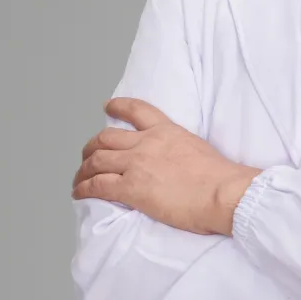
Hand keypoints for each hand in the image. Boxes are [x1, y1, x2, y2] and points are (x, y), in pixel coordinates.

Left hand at [71, 98, 260, 235]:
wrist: (222, 192)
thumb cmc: (218, 177)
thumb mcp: (198, 149)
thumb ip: (179, 149)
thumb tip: (175, 163)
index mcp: (167, 131)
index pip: (137, 110)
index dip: (119, 106)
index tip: (108, 106)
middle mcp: (148, 143)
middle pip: (107, 138)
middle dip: (92, 147)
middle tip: (87, 156)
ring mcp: (137, 164)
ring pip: (96, 160)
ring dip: (83, 170)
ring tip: (79, 178)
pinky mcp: (131, 188)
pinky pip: (97, 185)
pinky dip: (83, 188)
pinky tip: (79, 193)